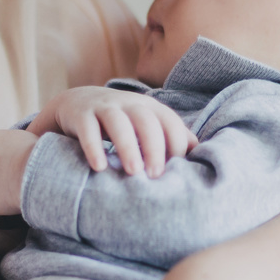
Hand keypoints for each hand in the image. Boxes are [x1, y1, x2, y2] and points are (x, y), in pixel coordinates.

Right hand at [27, 87, 195, 176]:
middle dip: (154, 148)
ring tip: (133, 172)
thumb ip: (171, 136)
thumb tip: (201, 153)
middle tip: (155, 175)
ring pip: (118, 122)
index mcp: (149, 107)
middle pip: (146, 121)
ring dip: (127, 146)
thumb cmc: (122, 121)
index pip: (169, 122)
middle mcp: (129, 103)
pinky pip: (87, 129)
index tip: (176, 171)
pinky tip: (99, 167)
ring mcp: (104, 107)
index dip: (176, 145)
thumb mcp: (147, 124)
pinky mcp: (81, 114)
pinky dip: (93, 147)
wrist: (77, 103)